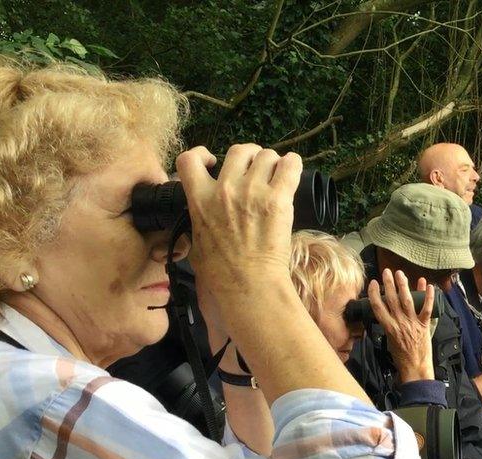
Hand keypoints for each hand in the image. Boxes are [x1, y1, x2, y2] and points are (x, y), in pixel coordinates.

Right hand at [177, 144, 301, 312]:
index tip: (213, 162)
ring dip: (272, 163)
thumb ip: (198, 221)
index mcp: (200, 200)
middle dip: (249, 158)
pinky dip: (292, 164)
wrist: (248, 285)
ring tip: (276, 177)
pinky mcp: (278, 199)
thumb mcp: (196, 243)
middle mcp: (225, 190)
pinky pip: (290, 165)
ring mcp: (252, 192)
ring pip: (266, 155)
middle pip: (238, 150)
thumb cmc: (222, 272)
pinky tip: (292, 171)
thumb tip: (201, 218)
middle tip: (256, 172)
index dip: (202, 154)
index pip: (189, 160)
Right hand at [368, 269, 434, 382]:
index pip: (378, 307)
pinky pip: (427, 309)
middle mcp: (399, 323)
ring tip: (401, 274)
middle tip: (387, 272)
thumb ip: (388, 326)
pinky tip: (428, 285)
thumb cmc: (401, 358)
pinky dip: (428, 296)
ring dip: (404, 285)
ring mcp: (412, 324)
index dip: (374, 293)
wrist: (415, 369)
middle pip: (392, 300)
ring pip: (407, 301)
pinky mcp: (424, 326)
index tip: (373, 283)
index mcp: (389, 328)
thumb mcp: (389, 341)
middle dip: (389, 284)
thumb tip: (386, 314)